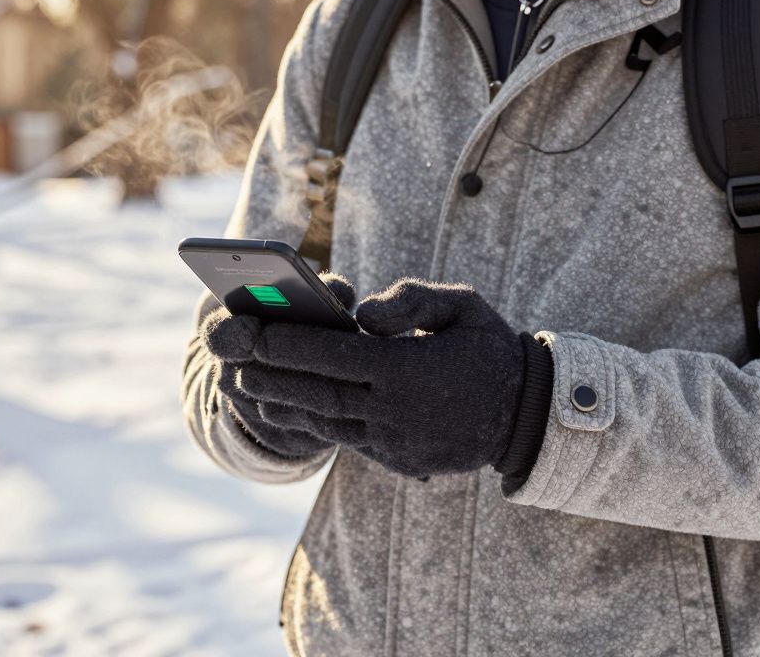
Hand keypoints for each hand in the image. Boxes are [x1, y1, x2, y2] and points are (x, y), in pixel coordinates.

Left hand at [222, 278, 547, 478]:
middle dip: (273, 377)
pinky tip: (288, 409)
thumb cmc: (488, 347)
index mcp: (410, 368)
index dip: (291, 344)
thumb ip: (410, 299)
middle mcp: (397, 409)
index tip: (257, 330)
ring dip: (284, 405)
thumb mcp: (462, 306)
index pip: (337, 356)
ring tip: (248, 387)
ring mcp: (395, 440)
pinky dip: (312, 424)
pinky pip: (345, 440)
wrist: (525, 414)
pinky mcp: (396, 460)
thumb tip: (360, 315)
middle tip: (234, 362)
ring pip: (327, 422)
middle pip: (320, 393)